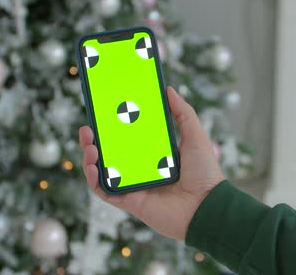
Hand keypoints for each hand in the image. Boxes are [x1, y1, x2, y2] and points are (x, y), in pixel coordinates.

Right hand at [79, 86, 223, 240]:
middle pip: (111, 153)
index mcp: (154, 154)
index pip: (128, 137)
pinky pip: (105, 191)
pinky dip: (94, 180)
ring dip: (91, 158)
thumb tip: (168, 90)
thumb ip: (183, 113)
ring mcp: (134, 185)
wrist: (207, 207)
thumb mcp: (195, 136)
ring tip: (89, 144)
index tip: (103, 112)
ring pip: (103, 171)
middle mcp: (141, 169)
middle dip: (95, 141)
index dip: (113, 127)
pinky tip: (92, 166)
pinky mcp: (130, 201)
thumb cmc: (204, 173)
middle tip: (87, 127)